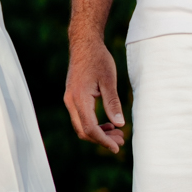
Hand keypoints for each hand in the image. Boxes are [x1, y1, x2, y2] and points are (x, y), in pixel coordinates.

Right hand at [64, 36, 126, 150]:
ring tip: (118, 134)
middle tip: (121, 141)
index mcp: (79, 99)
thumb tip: (119, 124)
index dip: (103, 141)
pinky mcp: (73, 98)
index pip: (90, 128)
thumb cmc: (98, 59)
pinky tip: (108, 123)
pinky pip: (81, 118)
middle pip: (83, 131)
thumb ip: (113, 102)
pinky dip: (93, 124)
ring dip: (98, 133)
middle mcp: (71, 102)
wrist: (84, 44)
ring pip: (81, 126)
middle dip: (102, 139)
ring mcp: (70, 100)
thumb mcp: (109, 80)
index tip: (117, 147)